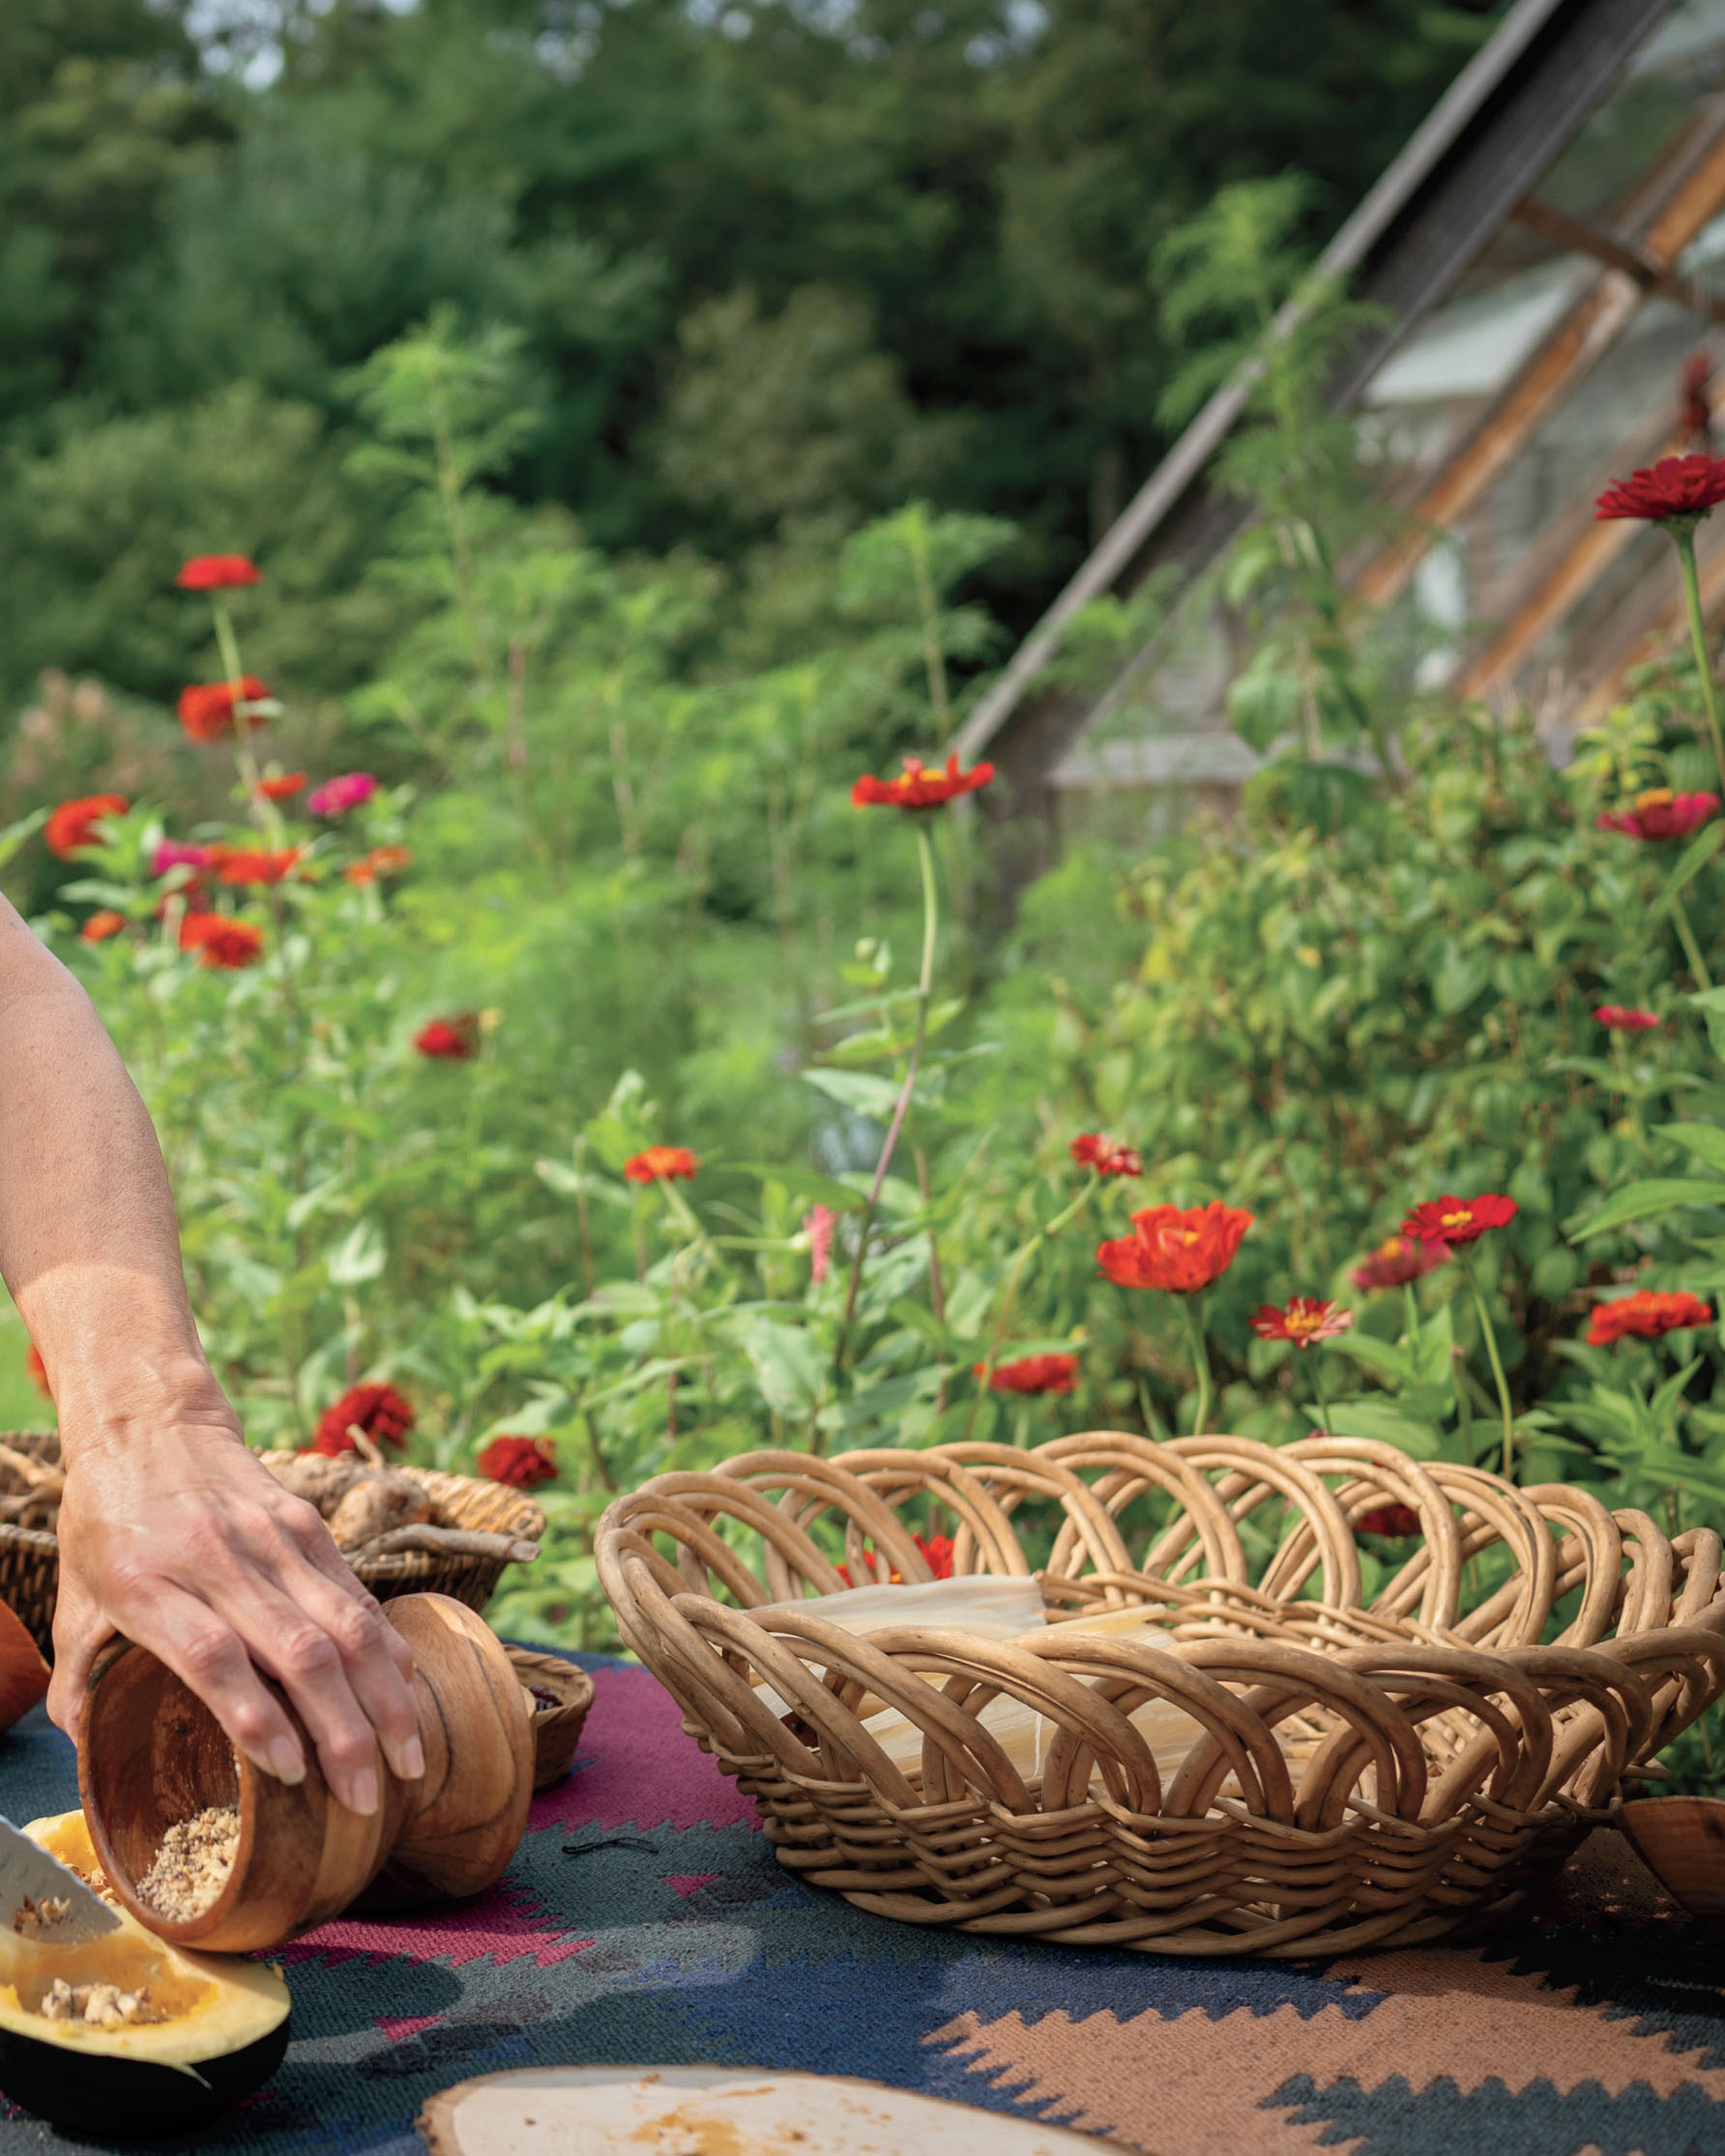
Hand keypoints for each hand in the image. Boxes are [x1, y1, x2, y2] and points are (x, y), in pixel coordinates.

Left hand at [49, 1409, 423, 1814]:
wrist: (151, 1425)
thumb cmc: (105, 1524)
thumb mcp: (74, 1600)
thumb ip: (81, 1681)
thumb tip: (90, 1757)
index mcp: (145, 1582)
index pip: (212, 1654)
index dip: (254, 1715)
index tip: (288, 1772)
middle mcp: (216, 1558)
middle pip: (297, 1649)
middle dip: (343, 1731)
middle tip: (365, 1798)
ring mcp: (271, 1538)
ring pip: (345, 1624)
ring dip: (383, 1697)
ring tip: (407, 1758)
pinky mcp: (307, 1525)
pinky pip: (357, 1594)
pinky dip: (387, 1649)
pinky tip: (407, 1693)